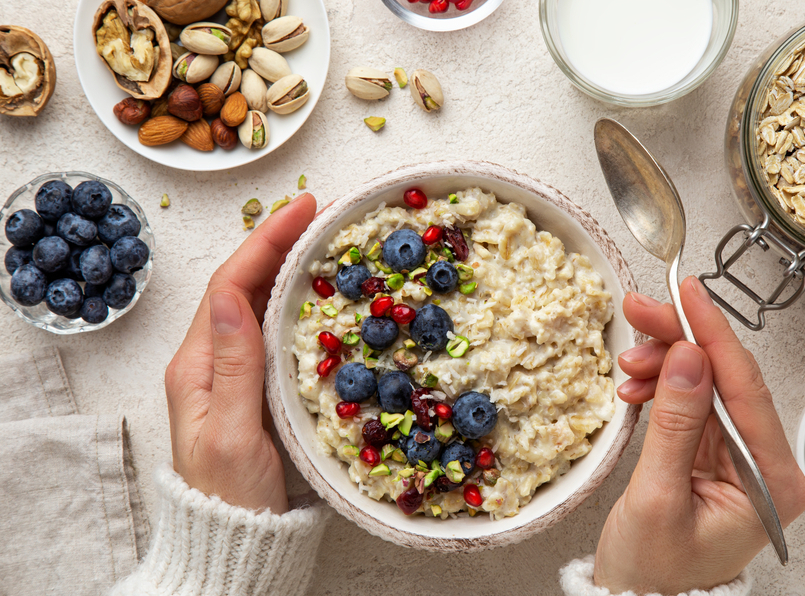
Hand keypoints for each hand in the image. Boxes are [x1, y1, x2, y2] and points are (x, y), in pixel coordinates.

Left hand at [164, 195, 316, 513]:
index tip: (304, 208)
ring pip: (258, 302)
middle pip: (243, 284)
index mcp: (199, 365)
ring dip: (287, 264)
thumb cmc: (233, 494)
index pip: (231, 285)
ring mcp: (232, 371)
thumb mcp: (233, 432)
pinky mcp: (255, 385)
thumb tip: (231, 298)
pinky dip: (295, 298)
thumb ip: (234, 366)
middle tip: (322, 211)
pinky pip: (272, 327)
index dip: (266, 241)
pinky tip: (320, 289)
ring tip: (324, 236)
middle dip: (279, 241)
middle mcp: (212, 359)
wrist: (236, 537)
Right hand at [593, 277, 804, 594]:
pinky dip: (662, 387)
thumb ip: (676, 425)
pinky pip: (691, 403)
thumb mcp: (659, 498)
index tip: (689, 294)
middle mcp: (766, 463)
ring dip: (665, 363)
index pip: (747, 388)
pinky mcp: (714, 454)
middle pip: (728, 378)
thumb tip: (689, 357)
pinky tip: (636, 383)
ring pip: (706, 384)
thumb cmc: (655, 573)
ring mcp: (740, 457)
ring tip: (628, 361)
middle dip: (682, 340)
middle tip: (641, 309)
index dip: (714, 335)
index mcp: (773, 481)